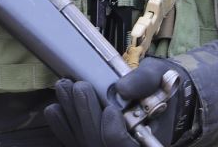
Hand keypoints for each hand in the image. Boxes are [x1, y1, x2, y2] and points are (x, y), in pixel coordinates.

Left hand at [45, 61, 197, 146]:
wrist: (151, 91)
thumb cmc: (156, 85)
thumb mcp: (159, 77)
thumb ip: (144, 82)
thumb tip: (123, 89)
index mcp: (144, 138)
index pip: (123, 146)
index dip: (113, 132)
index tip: (111, 110)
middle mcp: (121, 145)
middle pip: (96, 142)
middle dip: (84, 111)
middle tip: (80, 86)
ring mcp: (98, 143)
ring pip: (77, 136)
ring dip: (68, 109)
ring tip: (67, 86)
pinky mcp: (81, 137)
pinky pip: (62, 132)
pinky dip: (59, 115)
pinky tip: (62, 100)